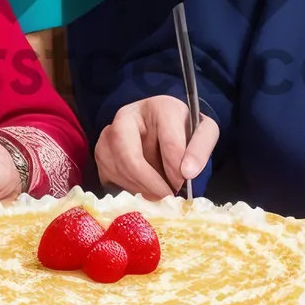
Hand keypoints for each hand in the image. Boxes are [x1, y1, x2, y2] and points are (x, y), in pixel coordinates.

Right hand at [95, 95, 218, 199]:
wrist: (163, 130)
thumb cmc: (183, 131)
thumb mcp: (203, 132)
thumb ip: (200, 148)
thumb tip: (188, 173)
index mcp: (160, 107)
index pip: (168, 141)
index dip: (176, 169)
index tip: (184, 184)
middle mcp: (128, 116)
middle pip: (129, 154)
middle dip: (149, 182)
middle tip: (165, 197)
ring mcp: (109, 133)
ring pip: (117, 168)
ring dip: (139, 188)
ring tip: (157, 194)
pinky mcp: (101, 152)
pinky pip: (108, 177)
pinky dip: (126, 189)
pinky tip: (142, 189)